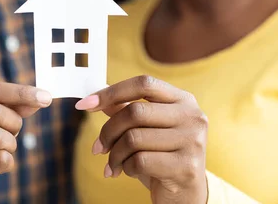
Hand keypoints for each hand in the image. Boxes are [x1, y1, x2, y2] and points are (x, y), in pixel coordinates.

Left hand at [75, 76, 207, 203]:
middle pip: (135, 112)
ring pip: (134, 138)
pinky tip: (129, 172)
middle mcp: (192, 116)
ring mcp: (192, 141)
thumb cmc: (162, 156)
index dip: (111, 92)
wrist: (186, 194)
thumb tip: (94, 97)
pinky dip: (126, 167)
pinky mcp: (186, 167)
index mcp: (183, 99)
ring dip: (114, 154)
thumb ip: (124, 109)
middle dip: (108, 131)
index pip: (143, 84)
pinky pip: (140, 161)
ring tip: (113, 164)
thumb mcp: (145, 129)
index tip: (84, 104)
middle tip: (97, 148)